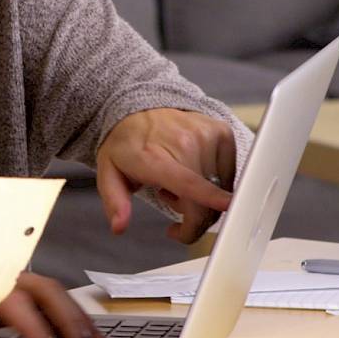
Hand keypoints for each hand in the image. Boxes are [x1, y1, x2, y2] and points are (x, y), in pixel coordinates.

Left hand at [0, 272, 105, 337]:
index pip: (17, 306)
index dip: (37, 332)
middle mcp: (1, 276)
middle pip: (46, 293)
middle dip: (72, 323)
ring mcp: (12, 280)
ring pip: (54, 293)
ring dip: (79, 319)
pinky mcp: (17, 288)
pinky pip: (49, 298)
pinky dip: (70, 315)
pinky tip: (86, 336)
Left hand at [96, 108, 236, 242]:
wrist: (138, 110)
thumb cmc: (127, 145)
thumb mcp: (109, 174)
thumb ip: (115, 202)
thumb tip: (118, 227)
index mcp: (154, 158)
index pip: (185, 180)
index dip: (207, 196)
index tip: (226, 205)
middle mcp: (185, 143)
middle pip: (205, 200)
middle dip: (192, 220)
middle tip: (170, 204)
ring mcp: (207, 135)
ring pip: (220, 190)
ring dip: (203, 200)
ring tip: (178, 185)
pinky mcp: (222, 133)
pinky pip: (229, 174)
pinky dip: (215, 183)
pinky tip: (194, 173)